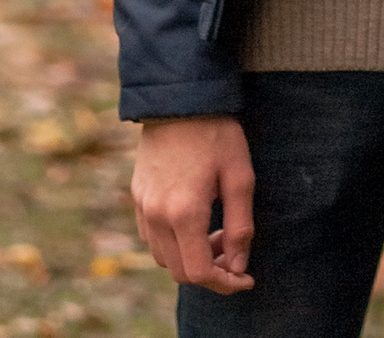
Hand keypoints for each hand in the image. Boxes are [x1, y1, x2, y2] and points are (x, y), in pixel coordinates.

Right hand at [131, 115, 255, 292]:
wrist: (179, 99)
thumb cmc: (216, 134)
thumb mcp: (240, 176)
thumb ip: (241, 225)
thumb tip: (239, 265)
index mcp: (184, 212)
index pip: (199, 272)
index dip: (225, 284)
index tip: (246, 278)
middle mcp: (157, 216)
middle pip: (180, 272)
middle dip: (211, 272)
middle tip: (234, 251)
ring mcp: (142, 207)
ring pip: (164, 258)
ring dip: (191, 258)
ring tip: (217, 232)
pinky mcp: (137, 197)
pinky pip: (152, 238)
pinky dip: (174, 244)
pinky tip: (195, 222)